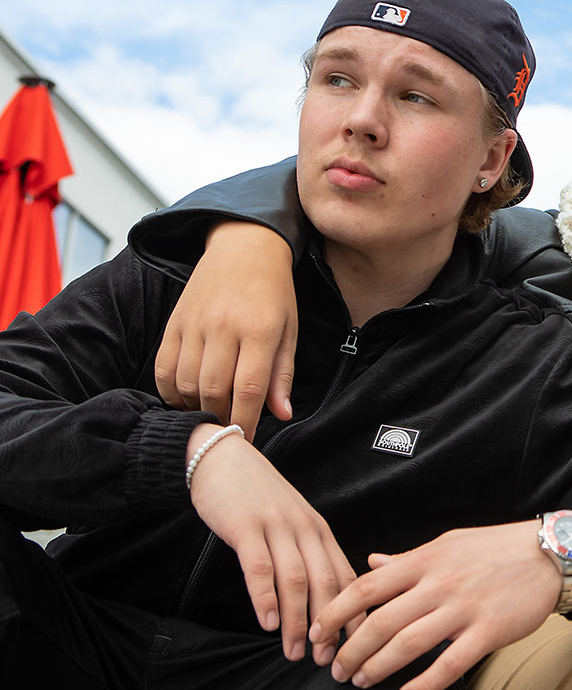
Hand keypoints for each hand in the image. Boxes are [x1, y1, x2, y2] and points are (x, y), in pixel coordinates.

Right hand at [154, 222, 297, 440]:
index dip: (246, 422)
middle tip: (227, 431)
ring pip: (186, 383)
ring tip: (209, 414)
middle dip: (221, 419)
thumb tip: (281, 414)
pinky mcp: (173, 324)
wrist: (243, 247)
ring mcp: (194, 325)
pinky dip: (171, 392)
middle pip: (214, 391)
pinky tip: (185, 399)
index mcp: (259, 330)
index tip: (246, 442)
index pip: (249, 389)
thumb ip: (282, 374)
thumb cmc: (273, 292)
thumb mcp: (289, 330)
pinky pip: (164, 369)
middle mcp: (223, 328)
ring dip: (196, 408)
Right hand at [186, 423, 354, 661]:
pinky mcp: (247, 526)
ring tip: (296, 653)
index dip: (353, 614)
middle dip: (330, 627)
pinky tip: (267, 624)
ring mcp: (278, 526)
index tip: (355, 645)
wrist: (221, 458)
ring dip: (298, 622)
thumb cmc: (255, 496)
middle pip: (327, 583)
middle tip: (327, 661)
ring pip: (296, 580)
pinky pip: (260, 567)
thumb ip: (305, 554)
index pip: (346, 577)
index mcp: (320, 531)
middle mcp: (306, 529)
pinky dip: (265, 598)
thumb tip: (319, 598)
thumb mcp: (290, 523)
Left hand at [310, 521, 571, 689]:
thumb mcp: (447, 543)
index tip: (317, 633)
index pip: (367, 587)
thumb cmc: (495, 548)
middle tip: (338, 669)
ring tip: (362, 681)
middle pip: (381, 622)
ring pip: (409, 644)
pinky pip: (450, 663)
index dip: (336, 613)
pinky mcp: (489, 630)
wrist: (551, 554)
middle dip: (351, 650)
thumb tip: (370, 564)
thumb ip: (407, 559)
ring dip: (378, 668)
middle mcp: (440, 583)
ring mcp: (465, 608)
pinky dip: (424, 684)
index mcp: (426, 560)